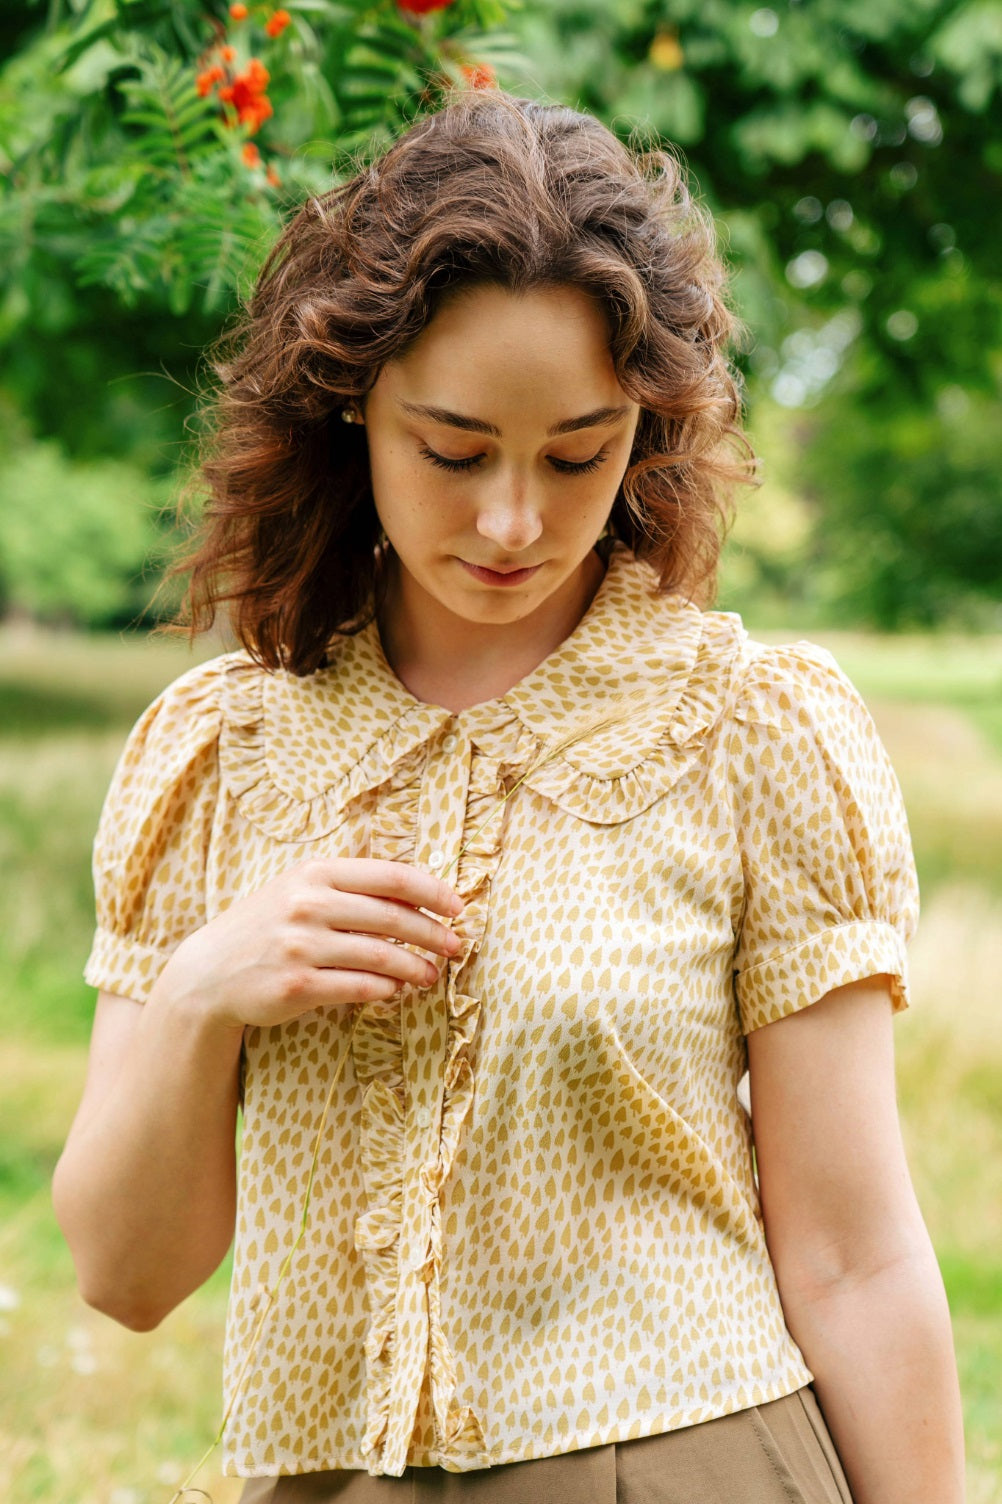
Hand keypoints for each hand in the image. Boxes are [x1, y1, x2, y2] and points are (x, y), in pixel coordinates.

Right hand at [152, 858, 464, 1032]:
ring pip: (380, 957)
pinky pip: (359, 988)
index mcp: (315, 872)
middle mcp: (308, 904)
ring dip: (415, 968)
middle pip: (393, 918)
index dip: (432, 891)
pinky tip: (395, 991)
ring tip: (431, 975)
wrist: (208, 973)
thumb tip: (418, 896)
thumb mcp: (301, 892)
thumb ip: (351, 889)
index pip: (391, 876)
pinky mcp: (297, 986)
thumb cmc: (267, 927)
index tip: (457, 907)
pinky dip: (384, 990)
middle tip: (455, 946)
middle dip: (433, 933)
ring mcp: (301, 946)